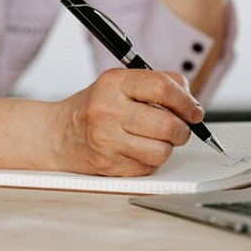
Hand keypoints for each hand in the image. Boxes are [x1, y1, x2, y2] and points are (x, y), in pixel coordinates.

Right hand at [50, 69, 204, 176]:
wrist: (58, 134)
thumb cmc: (94, 106)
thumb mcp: (119, 82)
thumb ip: (155, 83)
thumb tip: (190, 98)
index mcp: (113, 83)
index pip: (163, 88)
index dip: (186, 101)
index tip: (193, 109)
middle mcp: (108, 110)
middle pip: (167, 123)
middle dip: (183, 128)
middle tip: (180, 127)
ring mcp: (107, 140)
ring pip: (162, 150)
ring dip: (168, 146)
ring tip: (158, 139)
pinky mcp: (109, 166)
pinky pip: (149, 167)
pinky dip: (152, 160)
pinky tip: (140, 150)